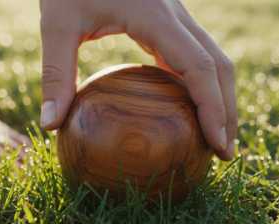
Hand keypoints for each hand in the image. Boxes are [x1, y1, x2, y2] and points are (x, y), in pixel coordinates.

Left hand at [39, 0, 236, 159]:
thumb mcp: (57, 24)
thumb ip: (55, 74)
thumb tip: (50, 125)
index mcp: (156, 16)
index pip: (200, 68)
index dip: (215, 109)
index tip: (218, 146)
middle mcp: (175, 15)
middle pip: (219, 66)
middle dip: (228, 110)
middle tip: (223, 153)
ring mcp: (174, 16)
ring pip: (211, 59)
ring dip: (218, 98)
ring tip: (211, 138)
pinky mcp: (164, 20)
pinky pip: (189, 56)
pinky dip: (196, 86)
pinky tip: (184, 111)